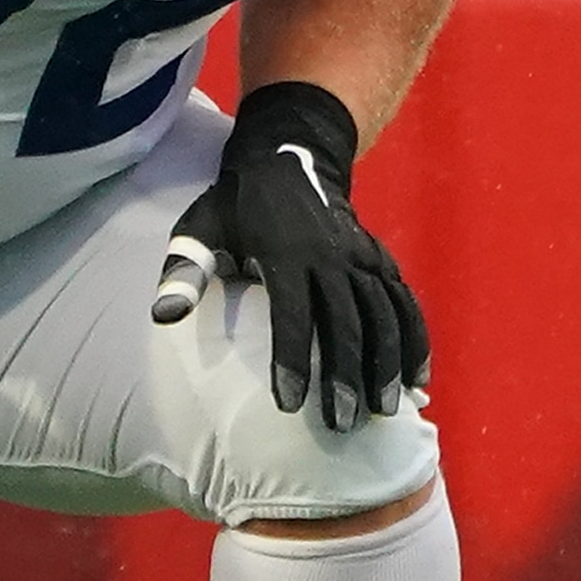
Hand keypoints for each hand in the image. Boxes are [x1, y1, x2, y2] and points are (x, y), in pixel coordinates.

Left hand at [150, 80, 425, 431]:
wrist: (290, 156)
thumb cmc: (236, 206)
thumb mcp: (201, 227)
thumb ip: (185, 271)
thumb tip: (163, 316)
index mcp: (285, 251)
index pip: (293, 314)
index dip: (292, 359)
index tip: (290, 403)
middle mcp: (332, 255)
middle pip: (346, 322)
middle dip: (346, 376)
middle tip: (342, 424)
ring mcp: (362, 256)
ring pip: (384, 316)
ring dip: (387, 364)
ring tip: (384, 412)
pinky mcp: (381, 260)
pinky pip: (405, 303)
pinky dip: (416, 342)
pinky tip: (417, 382)